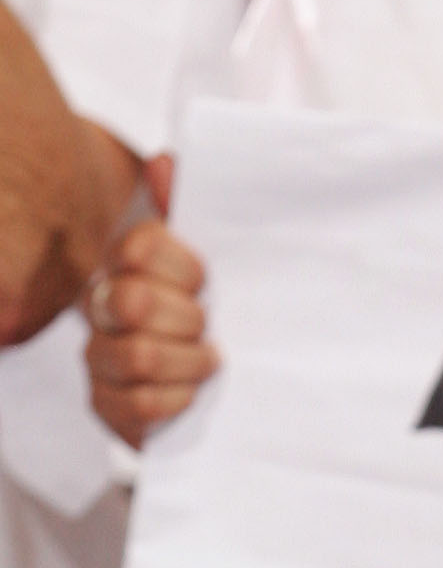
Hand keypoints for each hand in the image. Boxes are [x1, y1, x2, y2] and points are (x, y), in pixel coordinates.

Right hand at [83, 160, 216, 445]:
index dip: (185, 269)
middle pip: (134, 302)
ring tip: (208, 361)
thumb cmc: (211, 306)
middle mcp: (101, 304)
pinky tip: (193, 393)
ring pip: (139, 356)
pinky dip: (177, 400)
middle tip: (207, 327)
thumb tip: (167, 163)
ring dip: (188, 363)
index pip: (140, 247)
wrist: (217, 375)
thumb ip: (190, 207)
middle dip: (187, 319)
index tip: (206, 284)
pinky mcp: (107, 405)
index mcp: (126, 262)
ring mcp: (99, 356)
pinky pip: (139, 404)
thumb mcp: (213, 254)